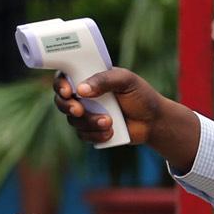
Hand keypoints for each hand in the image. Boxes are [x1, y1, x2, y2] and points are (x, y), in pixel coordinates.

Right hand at [55, 67, 200, 166]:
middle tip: (79, 110)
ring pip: (73, 120)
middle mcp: (84, 96)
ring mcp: (86, 114)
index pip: (64, 78)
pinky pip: (82, 135)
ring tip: (110, 122)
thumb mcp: (125, 81)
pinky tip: (110, 132)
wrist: (153, 121)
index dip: (60, 85)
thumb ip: (104, 80)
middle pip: (61, 101)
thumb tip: (81, 89)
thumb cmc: (140, 95)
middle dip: (68, 107)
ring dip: (89, 123)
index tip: (67, 91)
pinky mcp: (91, 130)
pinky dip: (95, 135)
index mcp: (89, 78)